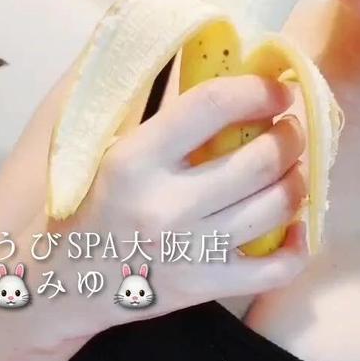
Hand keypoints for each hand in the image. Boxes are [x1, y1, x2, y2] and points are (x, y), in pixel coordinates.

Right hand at [49, 74, 308, 332]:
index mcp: (134, 159)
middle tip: (290, 131)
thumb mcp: (105, 153)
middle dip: (291, 137)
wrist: (60, 287)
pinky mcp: (203, 288)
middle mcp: (165, 204)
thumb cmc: (86, 210)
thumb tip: (217, 72)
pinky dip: (298, 248)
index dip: (259, 91)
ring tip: (293, 171)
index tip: (278, 90)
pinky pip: (275, 270)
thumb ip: (158, 118)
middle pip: (260, 159)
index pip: (213, 106)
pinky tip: (296, 228)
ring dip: (299, 182)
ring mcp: (188, 251)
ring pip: (276, 207)